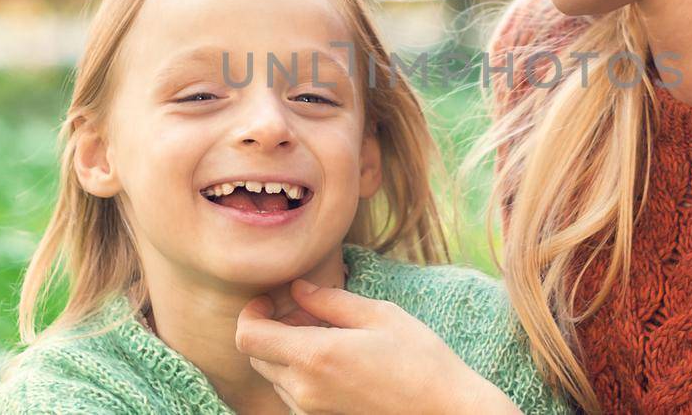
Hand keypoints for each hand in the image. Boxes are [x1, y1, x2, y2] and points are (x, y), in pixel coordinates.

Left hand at [235, 279, 520, 414]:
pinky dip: (301, 373)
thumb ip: (330, 301)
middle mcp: (303, 388)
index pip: (247, 337)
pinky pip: (293, 393)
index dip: (251, 314)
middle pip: (256, 355)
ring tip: (326, 337)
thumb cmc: (420, 361)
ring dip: (286, 353)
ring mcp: (310, 410)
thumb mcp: (380, 316)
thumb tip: (297, 288)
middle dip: (270, 330)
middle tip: (304, 314)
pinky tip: (336, 361)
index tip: (271, 301)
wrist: (445, 413)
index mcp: (314, 356)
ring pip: (274, 375)